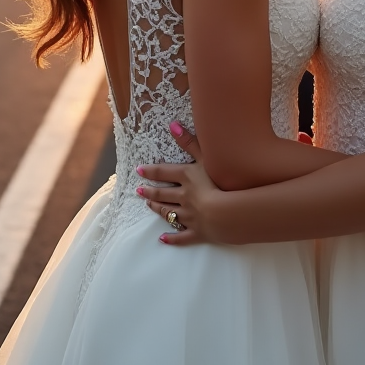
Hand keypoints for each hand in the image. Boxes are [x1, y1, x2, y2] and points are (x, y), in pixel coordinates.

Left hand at [135, 124, 223, 245]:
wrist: (225, 214)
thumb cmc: (218, 183)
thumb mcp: (206, 158)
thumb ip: (191, 142)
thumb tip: (172, 125)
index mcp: (185, 178)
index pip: (164, 172)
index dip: (151, 171)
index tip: (139, 170)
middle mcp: (182, 197)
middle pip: (163, 194)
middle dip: (151, 191)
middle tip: (139, 191)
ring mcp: (188, 217)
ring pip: (168, 213)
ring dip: (158, 209)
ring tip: (149, 205)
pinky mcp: (196, 232)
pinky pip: (181, 237)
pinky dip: (171, 238)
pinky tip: (163, 239)